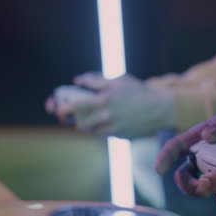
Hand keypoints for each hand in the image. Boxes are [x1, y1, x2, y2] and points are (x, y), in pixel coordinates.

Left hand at [46, 72, 174, 137]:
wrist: (159, 109)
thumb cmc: (139, 91)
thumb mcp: (119, 80)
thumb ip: (96, 80)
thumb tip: (78, 80)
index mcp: (105, 98)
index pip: (76, 105)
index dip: (62, 108)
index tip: (56, 109)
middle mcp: (107, 115)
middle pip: (79, 122)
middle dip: (70, 120)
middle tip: (66, 117)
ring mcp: (113, 127)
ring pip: (89, 130)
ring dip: (83, 125)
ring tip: (83, 119)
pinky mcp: (119, 135)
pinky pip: (101, 135)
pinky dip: (97, 130)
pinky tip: (100, 124)